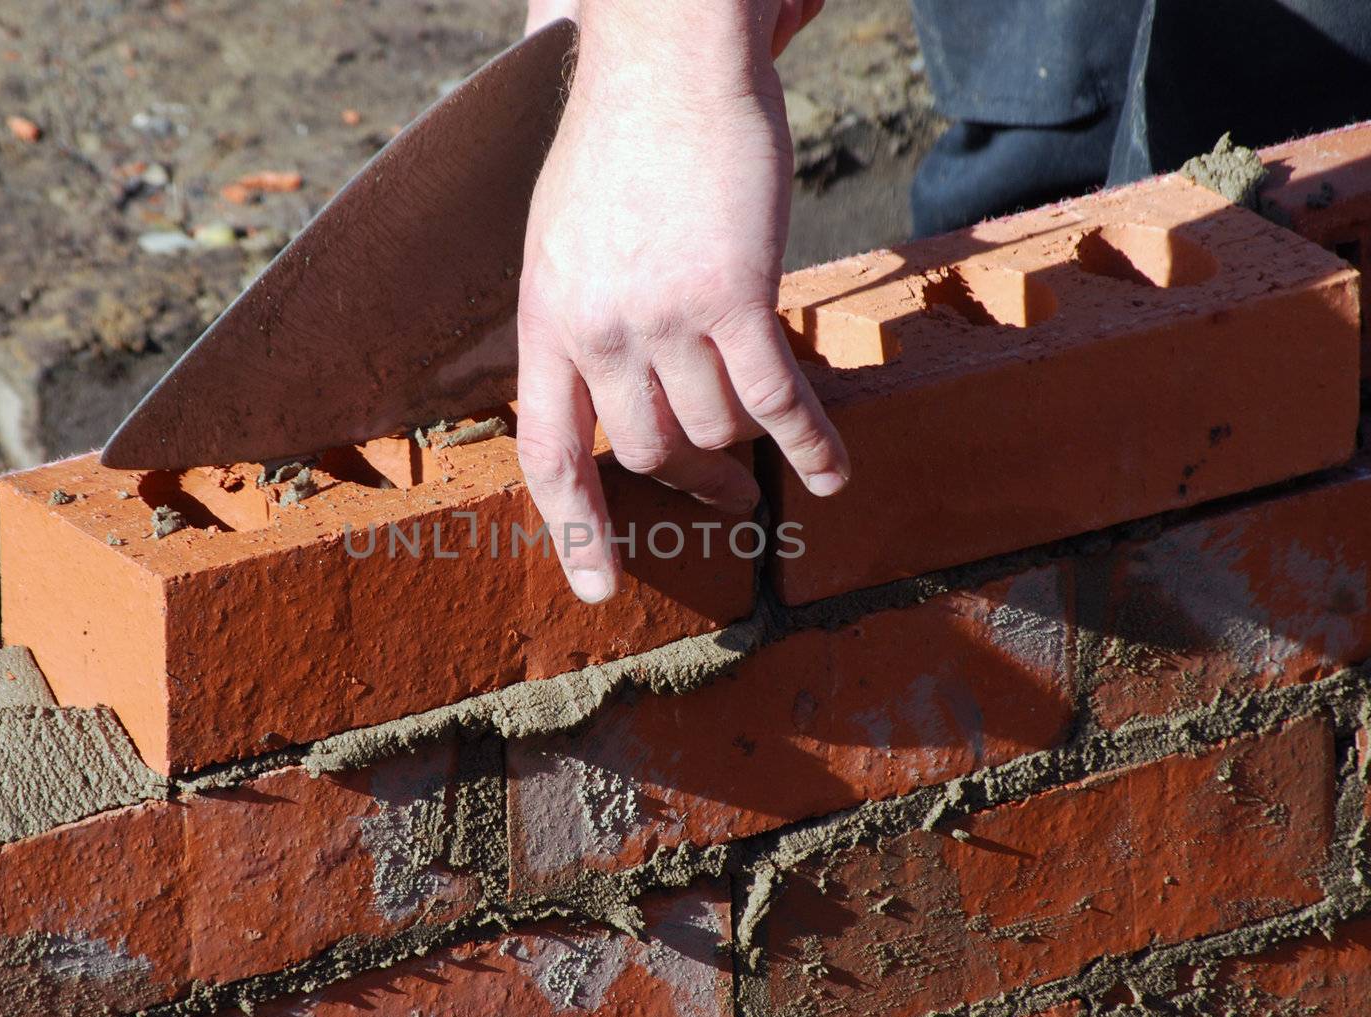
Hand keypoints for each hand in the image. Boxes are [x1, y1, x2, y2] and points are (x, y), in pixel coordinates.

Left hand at [515, 1, 848, 603]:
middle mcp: (600, 332)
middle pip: (650, 452)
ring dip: (746, 459)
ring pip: (716, 431)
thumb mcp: (558, 238)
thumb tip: (596, 383)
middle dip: (690, 486)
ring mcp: (666, 318)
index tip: (595, 587)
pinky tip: (833, 475)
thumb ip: (573, 317)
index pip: (551, 452)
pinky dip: (810, 446)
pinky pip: (776, 401)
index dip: (575, 530)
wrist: (668, 66)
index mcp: (547, 321)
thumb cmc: (617, 143)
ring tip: (765, 468)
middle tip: (721, 498)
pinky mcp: (736, 297)